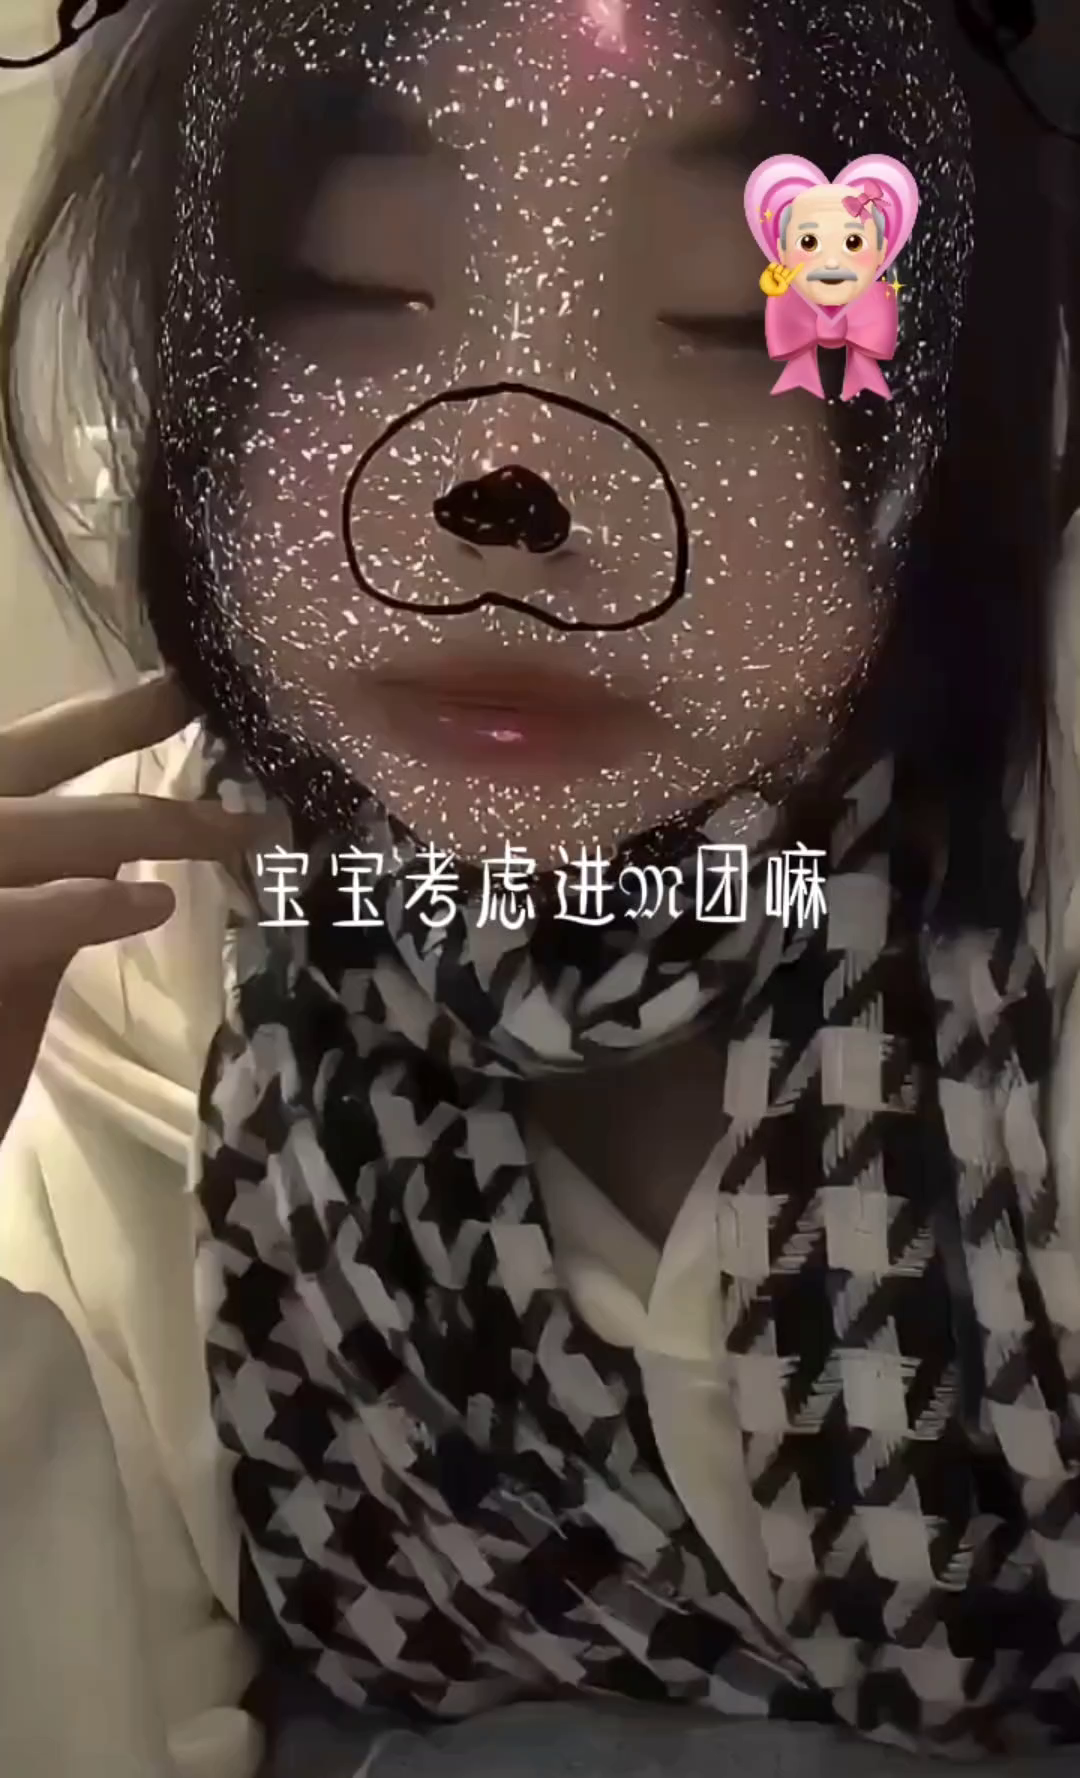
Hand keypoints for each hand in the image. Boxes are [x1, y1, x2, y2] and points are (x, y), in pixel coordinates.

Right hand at [0, 672, 266, 1139]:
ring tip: (235, 833)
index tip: (181, 685)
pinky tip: (147, 906)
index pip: (25, 752)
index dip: (103, 719)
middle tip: (210, 709)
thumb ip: (54, 896)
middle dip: (116, 724)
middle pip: (21, 755)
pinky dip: (80, 907)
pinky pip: (14, 917)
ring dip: (142, 825)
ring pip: (32, 828)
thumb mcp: (11, 955)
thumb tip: (127, 852)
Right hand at [759, 261, 800, 297]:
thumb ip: (783, 282)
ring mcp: (777, 271)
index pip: (793, 273)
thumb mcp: (780, 289)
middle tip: (776, 279)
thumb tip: (778, 275)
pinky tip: (770, 271)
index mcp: (786, 280)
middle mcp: (783, 274)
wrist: (762, 290)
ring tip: (772, 276)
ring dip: (776, 271)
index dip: (797, 268)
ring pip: (780, 266)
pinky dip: (772, 267)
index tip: (802, 263)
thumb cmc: (772, 292)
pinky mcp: (771, 268)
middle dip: (782, 274)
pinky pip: (774, 264)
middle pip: (786, 269)